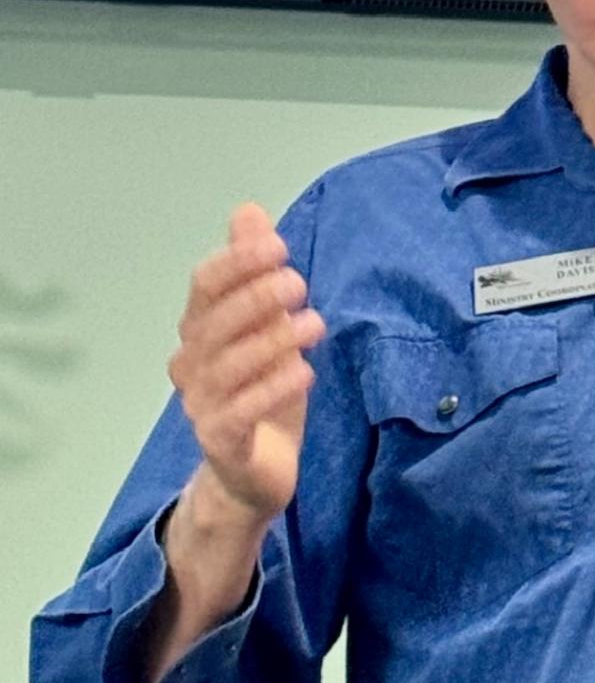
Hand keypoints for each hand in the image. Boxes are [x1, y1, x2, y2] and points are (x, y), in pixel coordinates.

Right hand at [167, 202, 325, 523]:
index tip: (280, 248)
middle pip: (215, 322)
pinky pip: (240, 412)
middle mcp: (192, 364)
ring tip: (314, 325)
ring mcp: (202, 405)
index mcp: (201, 329)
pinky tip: (305, 372)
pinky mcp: (221, 442)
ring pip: (228, 366)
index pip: (205, 285)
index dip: (237, 262)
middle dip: (256, 297)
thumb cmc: (264, 391)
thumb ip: (256, 271)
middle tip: (299, 284)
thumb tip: (249, 211)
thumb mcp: (269, 325)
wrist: (257, 471)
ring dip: (272, 340)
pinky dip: (272, 389)